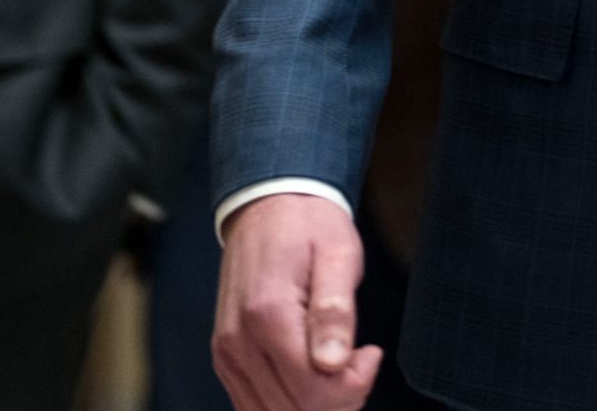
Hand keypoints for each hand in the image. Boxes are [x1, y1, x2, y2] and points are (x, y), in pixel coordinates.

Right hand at [213, 193, 383, 410]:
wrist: (268, 205)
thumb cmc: (307, 224)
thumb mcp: (337, 254)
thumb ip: (335, 310)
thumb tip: (333, 363)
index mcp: (267, 314)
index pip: (312, 389)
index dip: (353, 384)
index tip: (371, 353)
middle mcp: (238, 341)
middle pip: (294, 409)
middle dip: (339, 397)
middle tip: (360, 359)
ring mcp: (227, 353)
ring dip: (315, 403)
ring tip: (339, 364)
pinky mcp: (226, 358)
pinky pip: (255, 404)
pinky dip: (290, 402)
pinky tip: (313, 371)